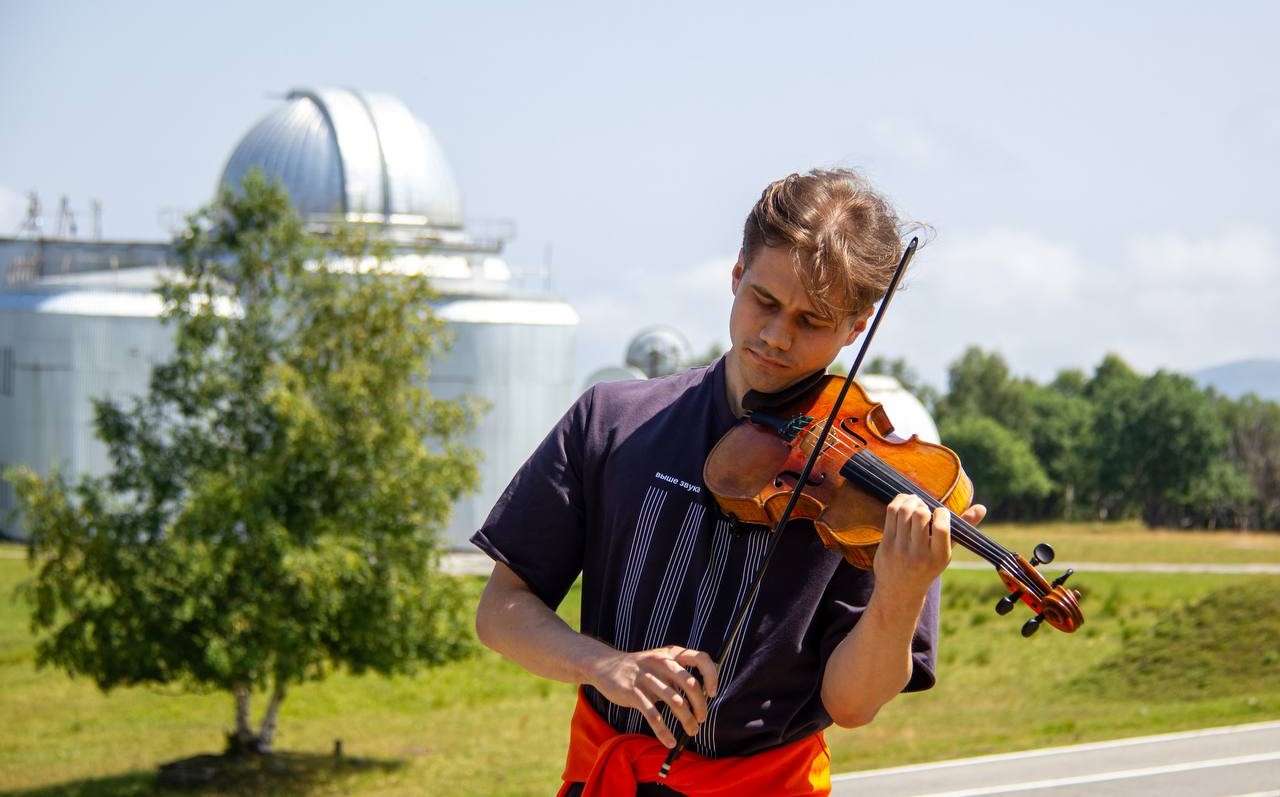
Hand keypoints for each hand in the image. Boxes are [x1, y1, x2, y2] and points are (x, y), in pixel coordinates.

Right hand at [585, 645, 718, 747]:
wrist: (605, 666)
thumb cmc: (640, 668)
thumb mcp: (660, 661)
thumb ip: (679, 673)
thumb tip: (703, 695)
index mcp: (671, 654)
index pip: (700, 659)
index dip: (711, 676)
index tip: (713, 693)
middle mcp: (661, 662)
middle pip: (690, 685)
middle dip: (700, 706)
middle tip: (702, 719)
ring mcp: (646, 677)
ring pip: (675, 702)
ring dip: (687, 720)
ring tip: (692, 730)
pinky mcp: (633, 693)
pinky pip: (653, 716)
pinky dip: (664, 732)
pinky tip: (669, 741)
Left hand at [873, 495, 976, 602]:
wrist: (900, 591)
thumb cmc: (928, 566)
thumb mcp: (946, 552)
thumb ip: (964, 529)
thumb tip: (982, 508)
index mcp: (939, 557)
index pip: (941, 527)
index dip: (941, 512)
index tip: (940, 513)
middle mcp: (920, 554)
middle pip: (920, 515)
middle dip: (923, 505)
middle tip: (924, 507)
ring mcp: (901, 549)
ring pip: (904, 511)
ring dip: (911, 501)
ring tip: (915, 503)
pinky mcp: (886, 544)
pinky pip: (891, 513)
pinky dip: (899, 501)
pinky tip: (904, 503)